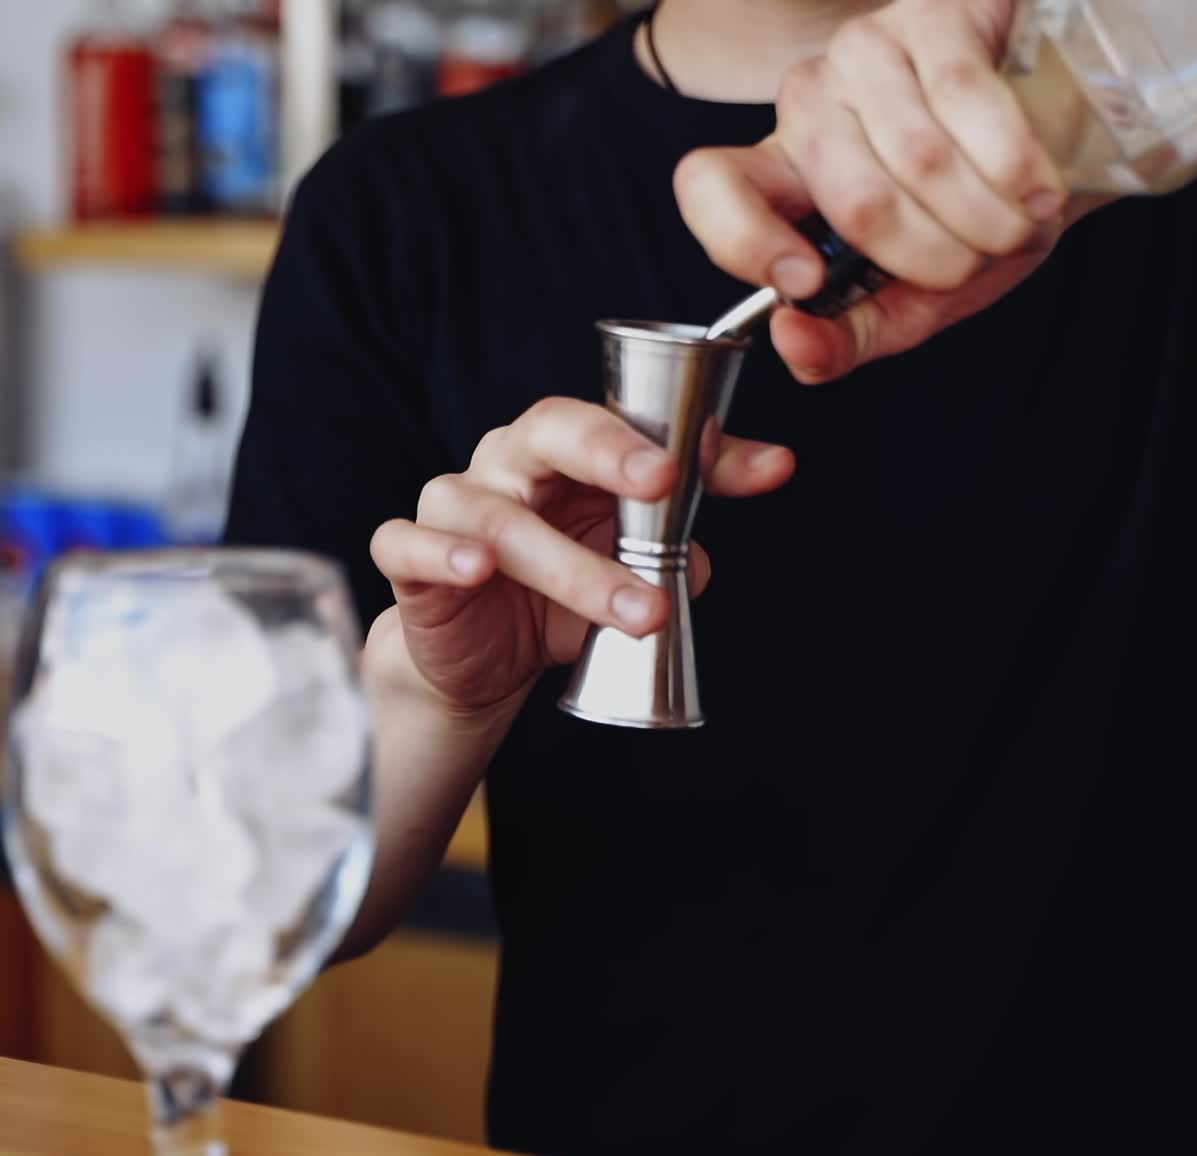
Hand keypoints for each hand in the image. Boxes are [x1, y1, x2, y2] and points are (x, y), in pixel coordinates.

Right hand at [366, 398, 794, 717]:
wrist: (480, 656)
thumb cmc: (555, 594)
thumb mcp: (628, 564)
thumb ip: (677, 538)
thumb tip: (735, 518)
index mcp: (563, 452)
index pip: (617, 422)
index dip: (677, 440)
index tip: (752, 467)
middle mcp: (507, 463)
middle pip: (549, 431)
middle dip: (610, 452)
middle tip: (665, 481)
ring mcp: (454, 506)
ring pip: (502, 519)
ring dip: (572, 567)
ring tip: (636, 608)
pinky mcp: (408, 558)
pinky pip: (410, 544)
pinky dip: (443, 554)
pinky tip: (478, 568)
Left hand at [675, 0, 1079, 382]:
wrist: (1061, 144)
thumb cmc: (972, 219)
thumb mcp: (909, 301)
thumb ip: (845, 339)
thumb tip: (792, 343)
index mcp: (785, 180)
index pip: (710, 186)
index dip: (746, 238)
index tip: (806, 280)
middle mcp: (808, 107)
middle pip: (852, 202)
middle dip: (937, 258)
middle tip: (973, 259)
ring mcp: (862, 53)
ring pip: (918, 162)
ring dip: (986, 219)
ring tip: (1012, 223)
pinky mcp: (929, 14)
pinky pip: (967, 102)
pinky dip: (1014, 167)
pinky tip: (1036, 188)